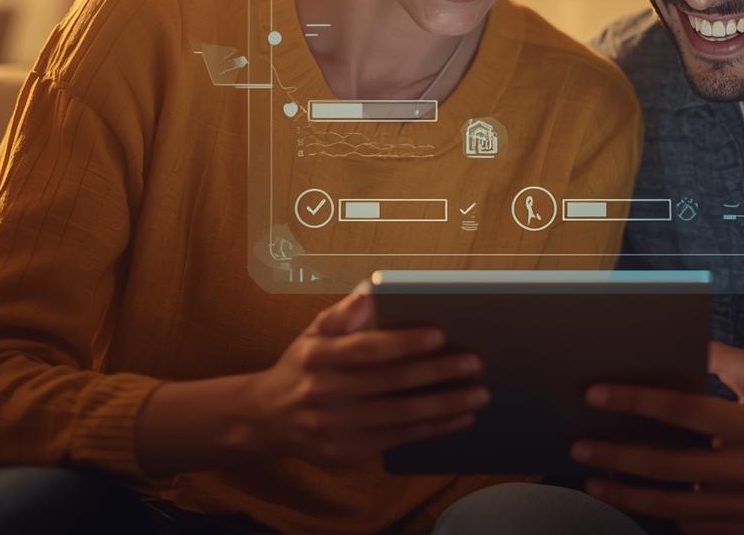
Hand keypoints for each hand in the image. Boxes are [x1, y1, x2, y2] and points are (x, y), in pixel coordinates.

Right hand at [242, 284, 488, 466]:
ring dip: (444, 404)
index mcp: (317, 356)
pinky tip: (461, 418)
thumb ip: (341, 314)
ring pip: (400, 415)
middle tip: (475, 362)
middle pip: (390, 383)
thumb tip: (370, 291)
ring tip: (479, 392)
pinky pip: (398, 439)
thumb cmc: (302, 368)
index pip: (365, 349)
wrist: (265, 419)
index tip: (440, 334)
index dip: (403, 342)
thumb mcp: (311, 334)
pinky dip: (433, 429)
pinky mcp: (347, 452)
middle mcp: (324, 392)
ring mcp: (335, 427)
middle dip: (437, 372)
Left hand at [570, 341, 743, 534]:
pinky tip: (635, 503)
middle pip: (669, 466)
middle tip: (579, 448)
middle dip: (618, 457)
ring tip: (594, 483)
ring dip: (628, 495)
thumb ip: (725, 360)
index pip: (682, 410)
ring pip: (674, 505)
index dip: (636, 401)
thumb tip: (684, 341)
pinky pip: (695, 528)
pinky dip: (663, 516)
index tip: (596, 394)